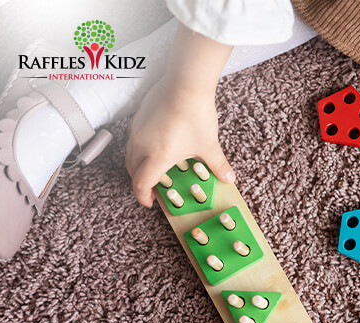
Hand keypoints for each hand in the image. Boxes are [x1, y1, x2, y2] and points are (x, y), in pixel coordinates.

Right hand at [125, 78, 234, 206]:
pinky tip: (154, 144)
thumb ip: (217, 165)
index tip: (150, 201)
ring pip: (130, 154)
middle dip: (141, 182)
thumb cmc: (195, 115)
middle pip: (133, 170)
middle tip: (153, 187)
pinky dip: (139, 147)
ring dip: (137, 165)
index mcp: (157, 157)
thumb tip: (229, 178)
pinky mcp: (138, 116)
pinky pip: (133, 138)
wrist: (185, 84)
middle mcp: (141, 145)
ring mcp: (137, 130)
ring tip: (152, 167)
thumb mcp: (209, 145)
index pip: (141, 184)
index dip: (143, 196)